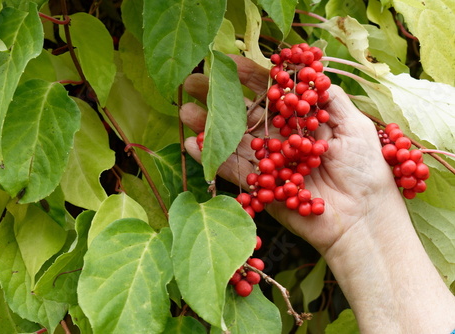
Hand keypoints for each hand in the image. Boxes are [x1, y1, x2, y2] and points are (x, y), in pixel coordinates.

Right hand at [180, 55, 406, 255]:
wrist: (362, 219)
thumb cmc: (365, 170)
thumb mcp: (354, 125)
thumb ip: (329, 99)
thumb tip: (307, 71)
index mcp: (302, 120)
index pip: (271, 92)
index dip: (249, 76)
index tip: (226, 61)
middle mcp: (282, 138)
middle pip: (245, 113)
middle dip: (219, 97)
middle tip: (192, 83)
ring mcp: (269, 163)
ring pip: (233, 140)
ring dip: (207, 126)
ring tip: (184, 112)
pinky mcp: (261, 188)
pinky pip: (233, 171)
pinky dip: (212, 159)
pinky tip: (193, 144)